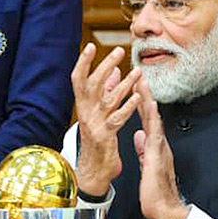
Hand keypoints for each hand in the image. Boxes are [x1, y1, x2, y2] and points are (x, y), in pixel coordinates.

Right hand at [71, 44, 141, 196]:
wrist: (93, 172)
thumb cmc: (98, 141)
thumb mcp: (99, 113)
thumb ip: (106, 91)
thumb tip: (114, 71)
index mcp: (84, 106)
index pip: (78, 80)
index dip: (83, 63)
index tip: (90, 47)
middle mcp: (86, 113)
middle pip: (92, 85)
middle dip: (105, 66)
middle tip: (118, 51)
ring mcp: (94, 125)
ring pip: (108, 100)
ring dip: (124, 85)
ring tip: (137, 73)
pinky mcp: (105, 137)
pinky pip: (117, 119)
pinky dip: (129, 107)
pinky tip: (138, 98)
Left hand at [132, 78, 188, 218]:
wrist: (164, 208)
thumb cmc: (155, 192)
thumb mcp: (146, 165)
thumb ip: (143, 149)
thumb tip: (139, 136)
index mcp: (154, 146)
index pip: (146, 120)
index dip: (141, 103)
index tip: (136, 87)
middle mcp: (158, 144)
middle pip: (151, 115)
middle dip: (145, 95)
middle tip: (139, 75)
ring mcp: (159, 149)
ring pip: (154, 120)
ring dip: (148, 101)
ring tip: (143, 83)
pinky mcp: (157, 156)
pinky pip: (155, 134)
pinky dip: (153, 119)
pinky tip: (152, 108)